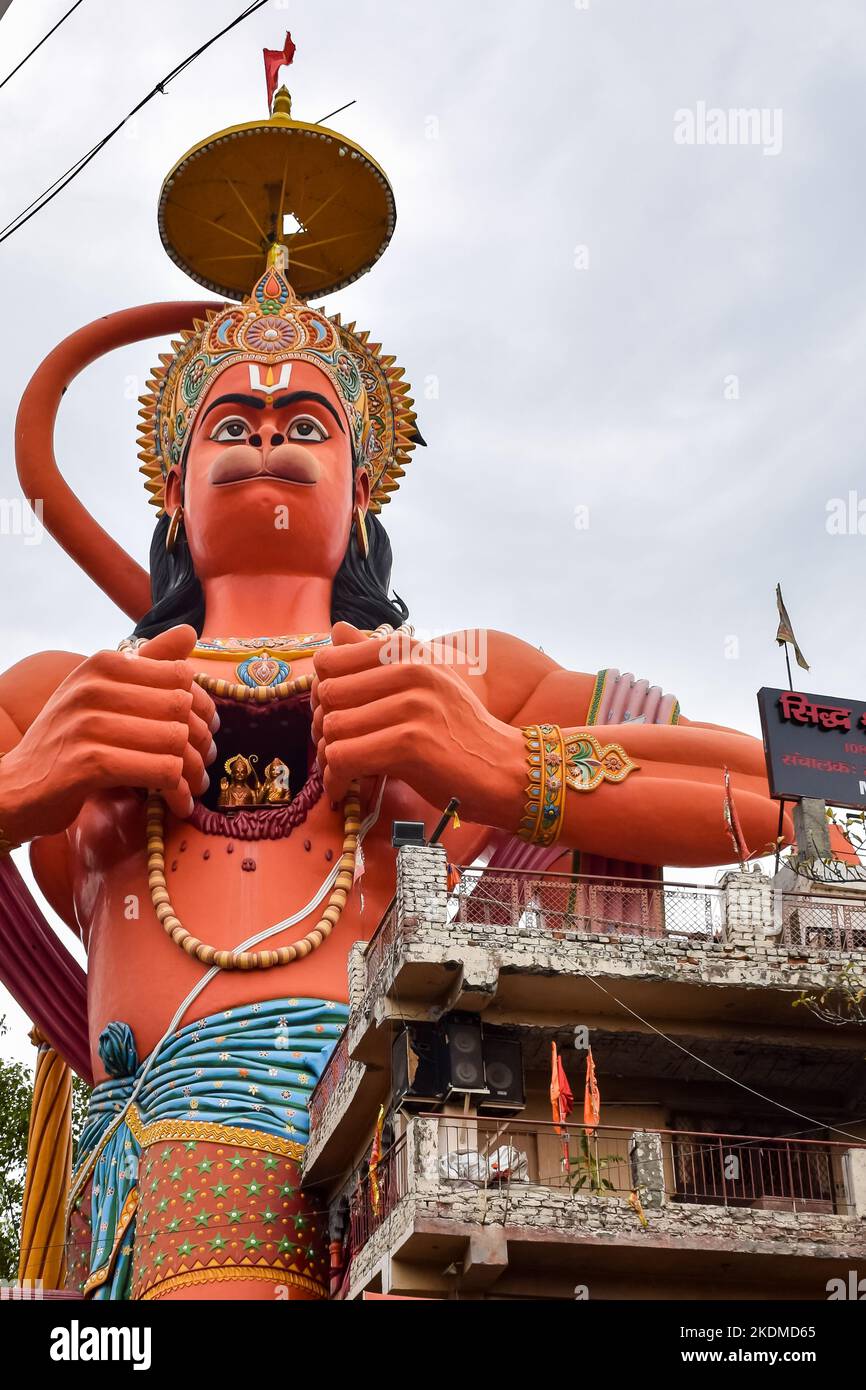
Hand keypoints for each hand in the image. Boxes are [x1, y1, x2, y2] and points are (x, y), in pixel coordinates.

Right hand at [0, 625, 216, 841]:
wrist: (15, 787)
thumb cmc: (67, 741)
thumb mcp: (102, 694)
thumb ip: (147, 663)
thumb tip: (190, 632)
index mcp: (102, 665)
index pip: (180, 675)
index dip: (201, 706)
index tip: (201, 730)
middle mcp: (93, 688)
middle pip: (181, 708)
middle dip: (200, 740)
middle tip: (200, 763)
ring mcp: (87, 724)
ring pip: (174, 740)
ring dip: (191, 771)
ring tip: (190, 785)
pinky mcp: (89, 764)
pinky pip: (159, 770)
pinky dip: (175, 790)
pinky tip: (175, 802)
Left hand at [312, 622, 523, 824]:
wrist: (504, 769)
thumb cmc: (459, 731)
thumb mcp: (423, 683)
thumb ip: (376, 657)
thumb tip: (336, 629)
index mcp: (408, 651)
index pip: (330, 660)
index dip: (321, 695)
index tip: (333, 719)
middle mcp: (410, 670)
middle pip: (327, 694)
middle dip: (320, 729)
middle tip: (334, 752)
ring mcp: (412, 705)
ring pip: (333, 727)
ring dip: (328, 759)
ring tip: (341, 774)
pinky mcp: (410, 743)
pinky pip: (344, 757)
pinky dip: (336, 780)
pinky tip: (344, 790)